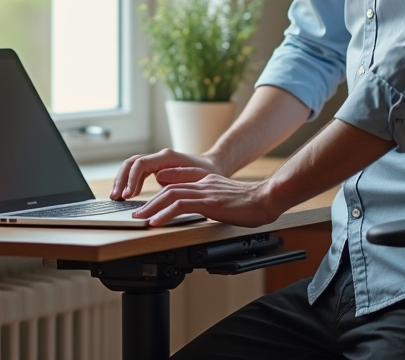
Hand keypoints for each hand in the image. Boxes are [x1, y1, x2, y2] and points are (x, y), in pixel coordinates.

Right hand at [110, 148, 223, 200]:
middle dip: (121, 180)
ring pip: (132, 167)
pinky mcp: (156, 168)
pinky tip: (126, 195)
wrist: (213, 167)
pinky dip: (129, 183)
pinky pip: (137, 173)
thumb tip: (159, 178)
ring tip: (116, 197)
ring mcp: (156, 162)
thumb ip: (178, 176)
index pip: (141, 164)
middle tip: (116, 197)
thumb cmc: (206, 172)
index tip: (129, 195)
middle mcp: (159, 157)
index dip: (132, 179)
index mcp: (166, 157)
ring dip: (122, 181)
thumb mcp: (194, 177)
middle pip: (131, 163)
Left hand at [131, 168, 280, 226]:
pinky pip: (181, 206)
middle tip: (137, 214)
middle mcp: (203, 183)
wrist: (267, 198)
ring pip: (170, 195)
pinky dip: (165, 214)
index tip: (149, 204)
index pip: (178, 183)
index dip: (160, 193)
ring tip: (141, 219)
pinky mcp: (209, 202)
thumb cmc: (252, 202)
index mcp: (207, 181)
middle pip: (169, 189)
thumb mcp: (227, 198)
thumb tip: (204, 211)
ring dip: (152, 208)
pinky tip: (156, 222)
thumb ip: (213, 201)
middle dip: (150, 202)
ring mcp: (206, 191)